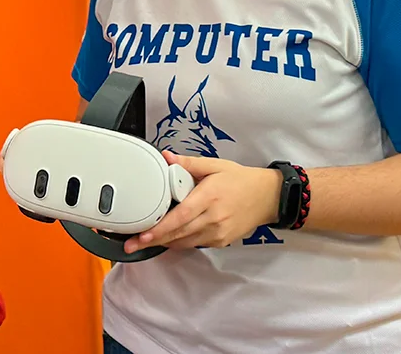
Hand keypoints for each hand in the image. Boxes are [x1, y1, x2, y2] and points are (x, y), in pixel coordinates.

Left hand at [125, 151, 280, 253]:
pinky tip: (169, 237)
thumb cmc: (241, 180)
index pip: (180, 217)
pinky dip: (180, 241)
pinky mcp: (221, 241)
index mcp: (209, 197)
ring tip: (145, 241)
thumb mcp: (215, 165)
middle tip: (132, 244)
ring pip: (185, 242)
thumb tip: (166, 157)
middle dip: (153, 240)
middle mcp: (213, 218)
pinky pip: (195, 244)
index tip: (142, 234)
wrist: (268, 197)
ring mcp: (218, 232)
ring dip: (164, 242)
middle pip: (178, 234)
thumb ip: (188, 163)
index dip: (159, 228)